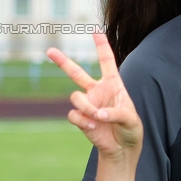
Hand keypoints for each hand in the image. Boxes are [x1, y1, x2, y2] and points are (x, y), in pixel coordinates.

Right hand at [46, 33, 141, 158]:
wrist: (121, 149)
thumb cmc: (131, 129)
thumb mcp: (131, 119)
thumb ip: (116, 114)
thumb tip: (97, 114)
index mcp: (113, 85)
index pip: (106, 61)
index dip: (101, 46)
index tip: (96, 31)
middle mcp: (97, 91)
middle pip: (76, 73)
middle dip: (62, 62)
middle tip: (49, 51)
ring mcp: (87, 104)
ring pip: (75, 97)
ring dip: (86, 107)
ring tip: (97, 118)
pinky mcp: (80, 118)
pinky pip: (74, 114)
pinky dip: (83, 121)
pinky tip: (93, 127)